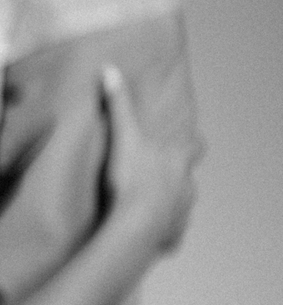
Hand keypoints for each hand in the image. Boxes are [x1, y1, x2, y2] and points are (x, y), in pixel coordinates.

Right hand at [100, 64, 203, 255]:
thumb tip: (110, 69)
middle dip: (178, 177)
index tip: (188, 142)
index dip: (192, 144)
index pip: (194, 147)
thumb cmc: (130, 179)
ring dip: (170, 204)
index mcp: (177, 161)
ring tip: (150, 205)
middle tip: (160, 176)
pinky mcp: (172, 236)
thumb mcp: (123, 137)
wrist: (134, 225)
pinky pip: (170, 234)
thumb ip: (118, 104)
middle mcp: (187, 186)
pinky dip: (162, 233)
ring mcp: (182, 213)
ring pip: (182, 206)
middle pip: (189, 179)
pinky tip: (148, 234)